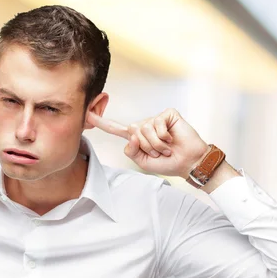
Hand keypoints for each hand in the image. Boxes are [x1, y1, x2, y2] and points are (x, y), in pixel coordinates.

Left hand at [89, 108, 209, 177]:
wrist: (188, 163)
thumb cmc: (167, 163)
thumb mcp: (143, 161)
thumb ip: (131, 151)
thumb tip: (131, 135)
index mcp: (135, 137)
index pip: (116, 129)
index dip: (101, 123)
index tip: (87, 115)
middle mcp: (144, 126)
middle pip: (132, 132)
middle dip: (145, 146)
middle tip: (159, 152)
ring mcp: (156, 119)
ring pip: (144, 130)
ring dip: (156, 144)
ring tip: (166, 147)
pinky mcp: (168, 115)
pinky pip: (157, 124)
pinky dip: (164, 136)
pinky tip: (171, 139)